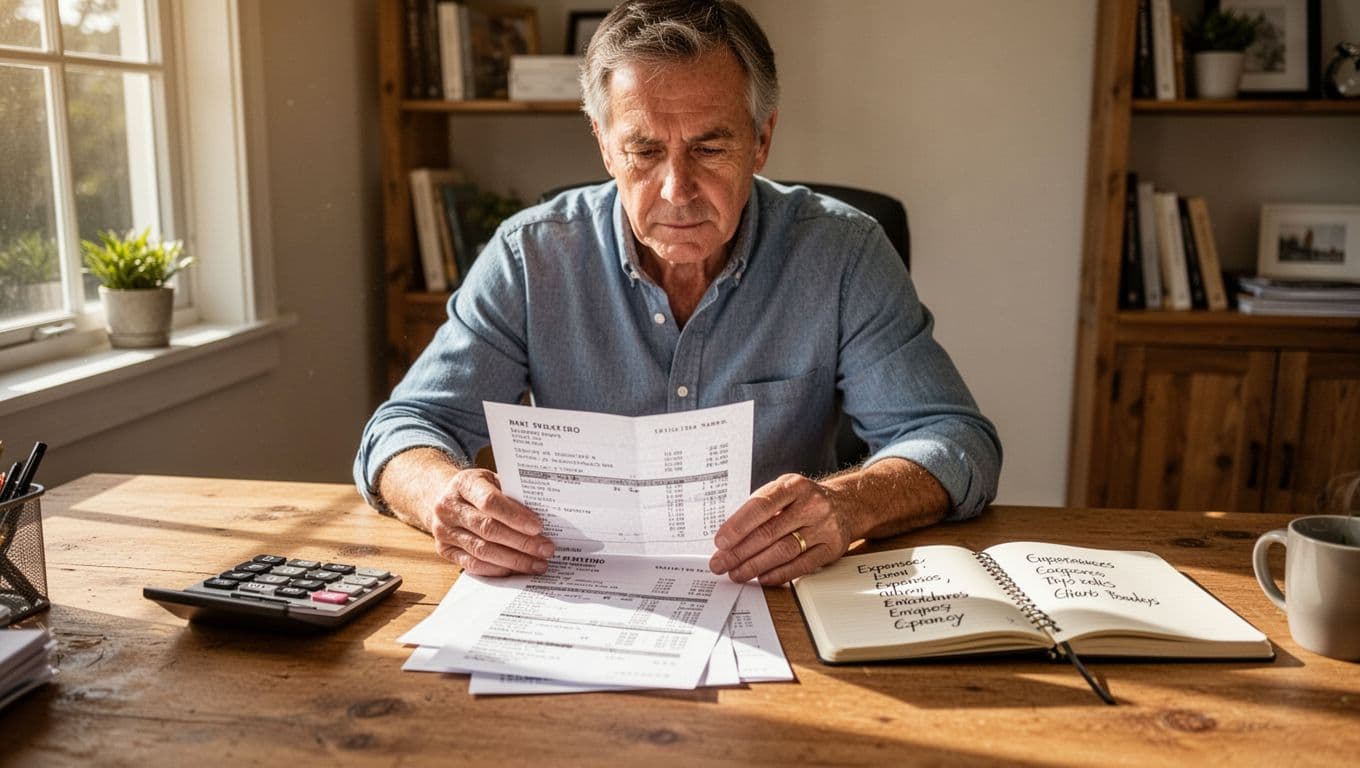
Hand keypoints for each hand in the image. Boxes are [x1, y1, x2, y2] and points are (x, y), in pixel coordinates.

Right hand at [427, 467, 555, 575]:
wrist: (444, 496)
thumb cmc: (478, 488)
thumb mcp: (493, 480)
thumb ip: (513, 494)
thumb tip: (546, 516)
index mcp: (464, 484)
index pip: (490, 501)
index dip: (515, 516)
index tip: (538, 527)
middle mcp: (449, 507)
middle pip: (488, 529)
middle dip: (521, 542)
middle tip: (546, 550)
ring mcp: (444, 530)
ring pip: (482, 550)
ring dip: (513, 560)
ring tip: (537, 564)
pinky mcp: (445, 550)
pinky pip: (472, 565)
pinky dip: (497, 569)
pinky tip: (516, 570)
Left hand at [708, 473, 857, 584]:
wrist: (845, 505)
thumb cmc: (804, 500)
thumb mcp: (784, 491)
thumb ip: (759, 509)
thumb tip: (728, 536)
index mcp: (793, 486)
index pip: (761, 505)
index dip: (738, 525)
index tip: (721, 541)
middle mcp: (811, 505)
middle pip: (769, 532)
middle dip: (740, 551)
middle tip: (721, 563)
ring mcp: (824, 527)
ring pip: (784, 551)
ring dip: (755, 566)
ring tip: (737, 573)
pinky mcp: (831, 548)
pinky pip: (801, 565)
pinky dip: (779, 574)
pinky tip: (762, 578)